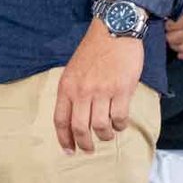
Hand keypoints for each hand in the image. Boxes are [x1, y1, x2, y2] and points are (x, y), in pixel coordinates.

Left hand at [53, 18, 144, 154]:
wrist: (113, 31)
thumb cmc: (93, 51)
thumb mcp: (73, 69)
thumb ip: (72, 91)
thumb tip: (74, 117)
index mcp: (67, 86)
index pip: (60, 120)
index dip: (64, 139)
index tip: (69, 151)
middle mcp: (82, 91)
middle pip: (80, 128)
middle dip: (84, 144)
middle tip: (89, 149)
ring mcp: (102, 91)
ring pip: (100, 127)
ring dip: (105, 136)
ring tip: (107, 133)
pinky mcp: (121, 90)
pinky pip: (119, 118)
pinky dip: (120, 126)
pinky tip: (119, 123)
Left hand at [165, 0, 182, 62]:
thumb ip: (182, 0)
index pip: (168, 27)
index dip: (166, 25)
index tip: (166, 22)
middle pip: (172, 39)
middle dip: (168, 36)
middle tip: (168, 33)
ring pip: (181, 48)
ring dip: (174, 46)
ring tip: (173, 42)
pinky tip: (181, 55)